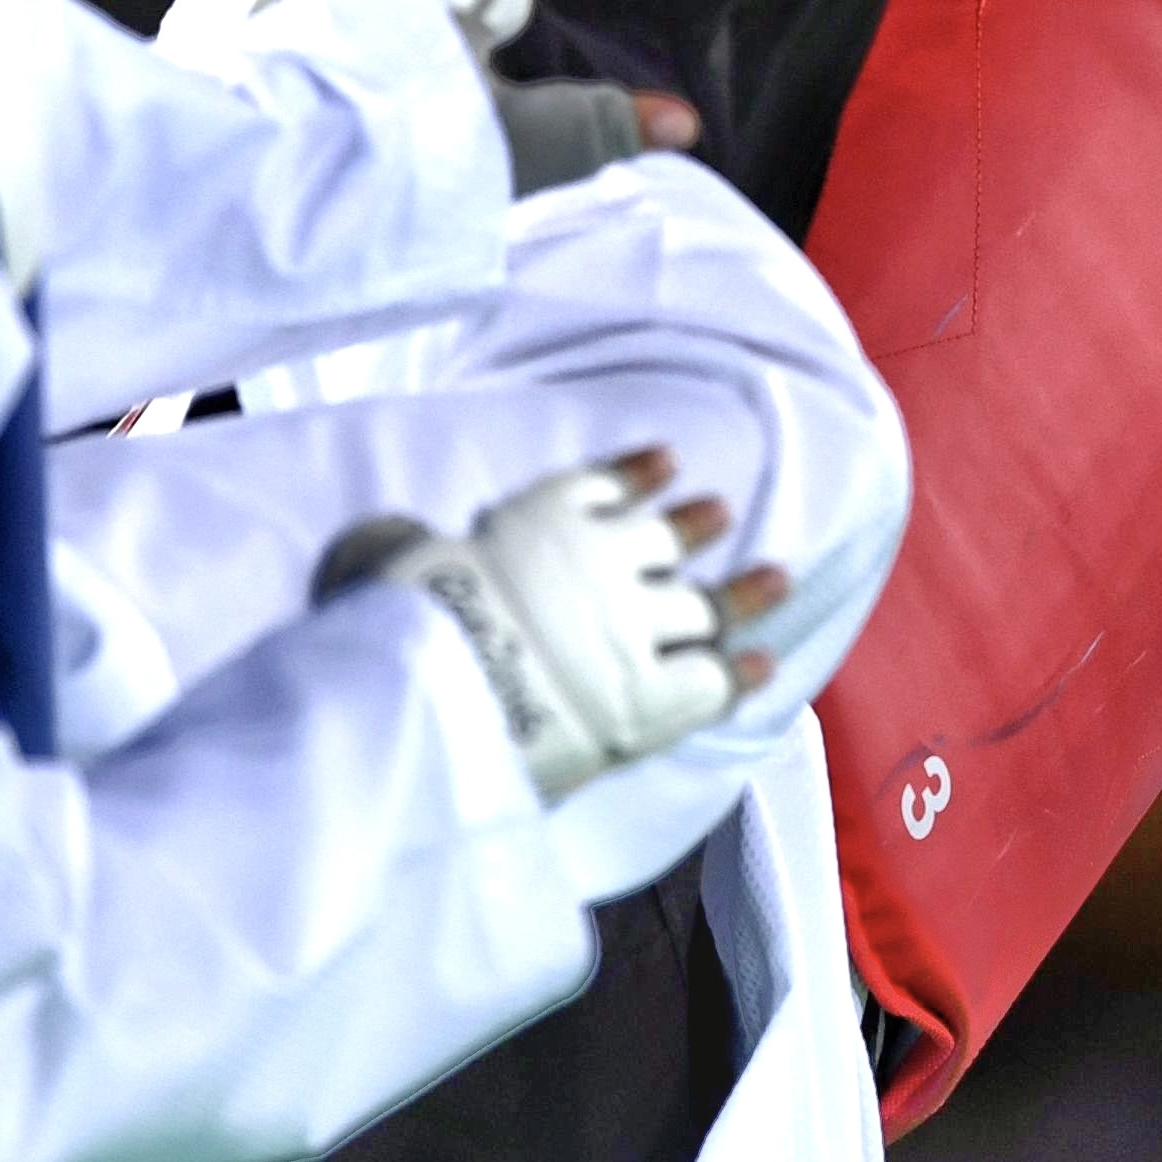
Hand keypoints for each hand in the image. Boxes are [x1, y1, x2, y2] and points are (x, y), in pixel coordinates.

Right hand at [320, 449, 791, 801]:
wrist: (445, 684)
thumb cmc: (402, 614)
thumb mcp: (383, 553)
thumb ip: (398, 538)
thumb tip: (390, 535)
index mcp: (538, 521)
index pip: (600, 485)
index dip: (635, 473)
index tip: (663, 460)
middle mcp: (601, 564)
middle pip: (666, 539)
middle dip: (698, 525)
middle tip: (723, 511)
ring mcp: (632, 630)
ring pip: (706, 605)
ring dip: (744, 592)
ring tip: (778, 578)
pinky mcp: (647, 701)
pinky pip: (709, 681)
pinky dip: (737, 672)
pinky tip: (760, 666)